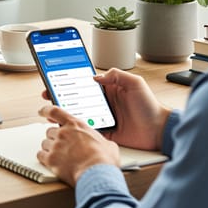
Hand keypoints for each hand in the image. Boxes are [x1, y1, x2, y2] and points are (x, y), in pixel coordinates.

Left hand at [37, 105, 119, 185]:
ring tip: (61, 156)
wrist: (97, 174)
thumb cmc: (103, 160)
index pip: (55, 111)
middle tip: (63, 146)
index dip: (46, 110)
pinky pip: (40, 155)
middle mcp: (63, 133)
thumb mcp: (107, 144)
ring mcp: (56, 146)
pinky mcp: (51, 159)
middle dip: (55, 138)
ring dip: (50, 149)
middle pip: (50, 131)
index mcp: (76, 125)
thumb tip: (103, 144)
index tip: (42, 112)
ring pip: (45, 143)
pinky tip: (52, 162)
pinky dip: (44, 158)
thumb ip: (98, 139)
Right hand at [40, 68, 170, 150]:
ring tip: (53, 111)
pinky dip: (75, 129)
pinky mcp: (102, 132)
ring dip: (65, 113)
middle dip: (60, 96)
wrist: (159, 131)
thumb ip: (117, 75)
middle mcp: (101, 103)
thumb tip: (96, 75)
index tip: (55, 80)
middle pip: (75, 98)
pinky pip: (85, 130)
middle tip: (49, 96)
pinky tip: (66, 126)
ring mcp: (100, 118)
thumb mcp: (135, 83)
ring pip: (77, 114)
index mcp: (107, 89)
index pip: (83, 83)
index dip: (68, 81)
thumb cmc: (150, 106)